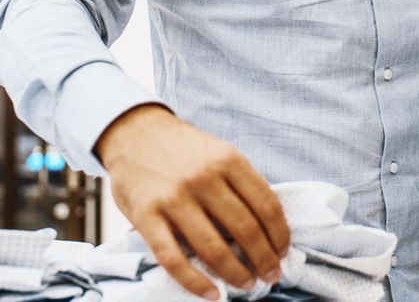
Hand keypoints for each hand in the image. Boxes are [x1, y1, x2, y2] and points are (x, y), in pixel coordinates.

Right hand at [97, 106, 289, 299]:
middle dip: (265, 259)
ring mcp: (173, 198)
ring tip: (247, 284)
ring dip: (236, 273)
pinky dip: (195, 282)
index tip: (284, 251)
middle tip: (272, 274)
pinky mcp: (146, 217)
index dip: (280, 234)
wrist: (134, 132)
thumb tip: (269, 223)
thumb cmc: (182, 147)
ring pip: (214, 249)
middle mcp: (203, 178)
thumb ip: (240, 180)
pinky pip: (174, 259)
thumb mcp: (218, 150)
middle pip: (246, 229)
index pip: (266, 205)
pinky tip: (212, 293)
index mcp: (227, 159)